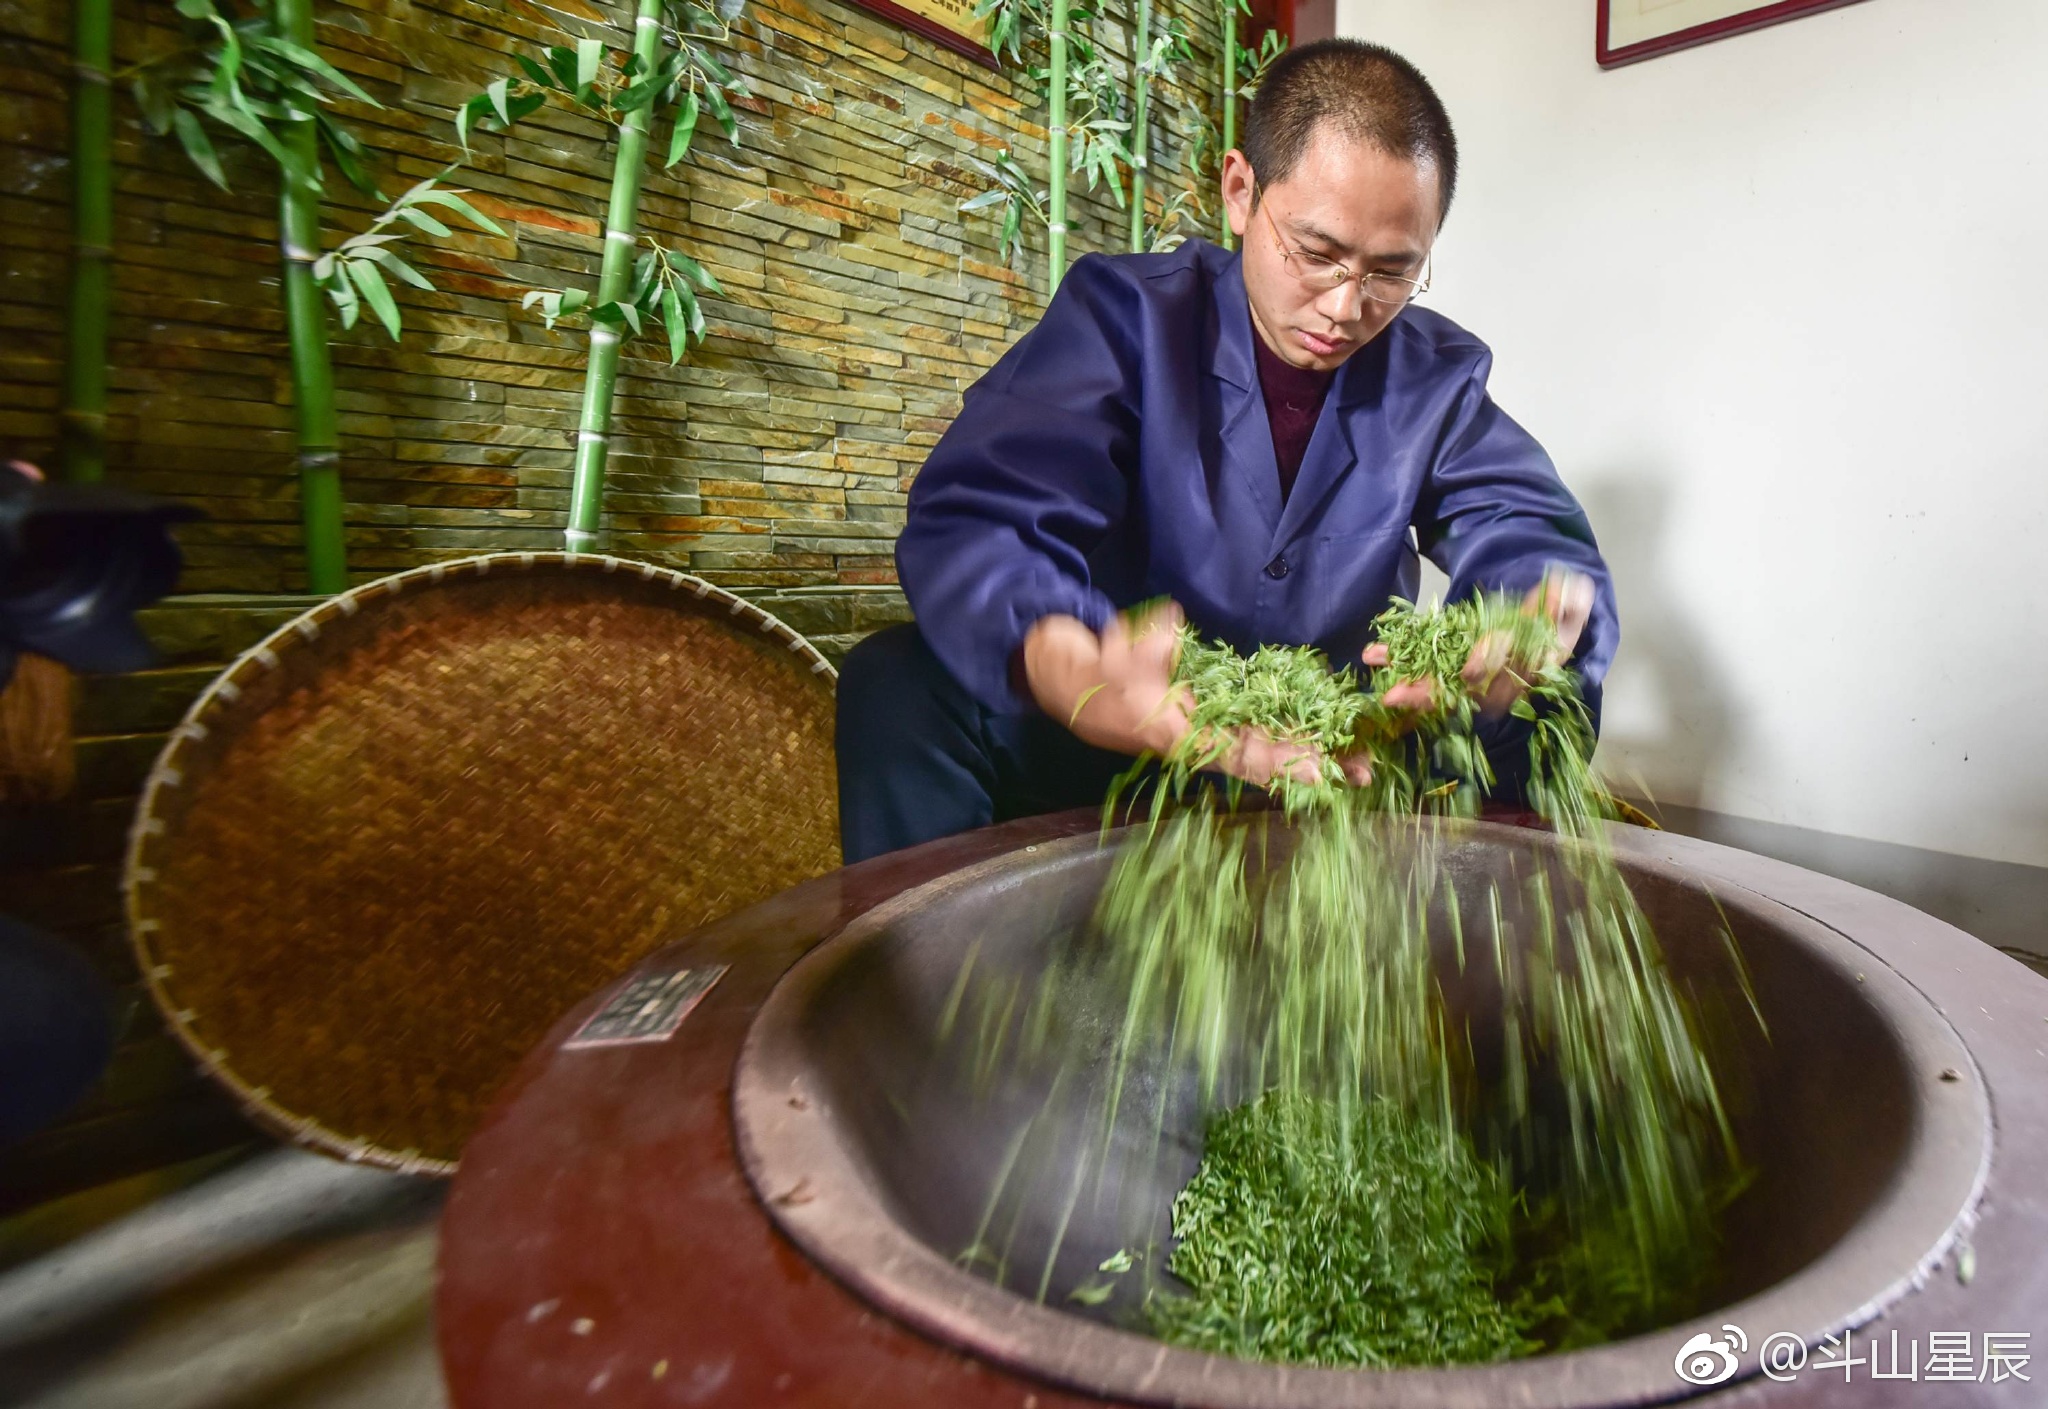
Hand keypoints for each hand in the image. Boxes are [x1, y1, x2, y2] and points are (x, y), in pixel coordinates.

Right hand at [1022, 606, 1340, 788]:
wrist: (1080, 683)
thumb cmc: (1095, 677)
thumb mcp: (1111, 660)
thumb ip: (1142, 648)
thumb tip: (1169, 628)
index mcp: (1182, 734)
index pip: (1237, 752)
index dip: (1277, 762)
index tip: (1319, 771)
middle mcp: (1206, 738)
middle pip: (1267, 758)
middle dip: (1315, 765)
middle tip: (1366, 772)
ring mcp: (1217, 728)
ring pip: (1272, 745)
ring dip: (1316, 753)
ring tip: (1362, 763)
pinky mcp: (1223, 715)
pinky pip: (1267, 727)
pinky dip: (1299, 733)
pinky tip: (1332, 736)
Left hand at [1361, 570, 1594, 717]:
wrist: (1547, 620)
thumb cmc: (1556, 617)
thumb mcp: (1568, 606)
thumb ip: (1567, 602)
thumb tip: (1574, 590)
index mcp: (1526, 673)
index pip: (1504, 678)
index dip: (1486, 669)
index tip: (1466, 668)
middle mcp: (1496, 684)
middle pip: (1459, 695)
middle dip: (1425, 695)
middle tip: (1393, 696)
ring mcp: (1471, 679)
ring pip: (1435, 685)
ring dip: (1402, 678)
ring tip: (1373, 663)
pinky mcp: (1451, 666)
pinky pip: (1423, 665)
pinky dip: (1399, 658)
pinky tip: (1373, 653)